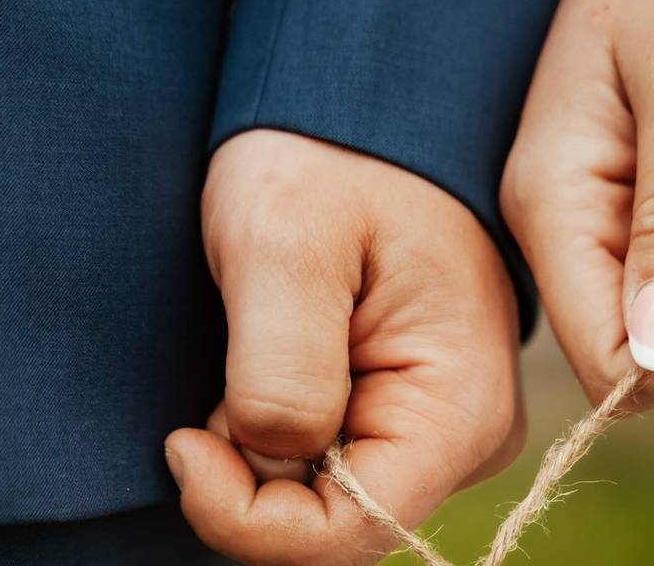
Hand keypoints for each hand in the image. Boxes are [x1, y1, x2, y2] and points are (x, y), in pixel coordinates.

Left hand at [165, 130, 523, 563]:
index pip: (352, 531)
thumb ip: (281, 368)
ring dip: (269, 441)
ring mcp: (445, 422)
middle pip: (341, 521)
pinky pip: (338, 459)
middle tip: (233, 363)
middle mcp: (469, 431)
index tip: (184, 439)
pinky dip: (283, 425)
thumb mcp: (285, 242)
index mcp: (459, 404)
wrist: (367, 127)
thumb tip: (270, 457)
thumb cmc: (333, 163)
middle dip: (258, 471)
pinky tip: (280, 353)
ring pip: (332, 494)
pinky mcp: (415, 409)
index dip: (248, 517)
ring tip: (263, 340)